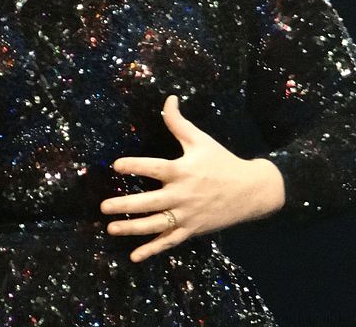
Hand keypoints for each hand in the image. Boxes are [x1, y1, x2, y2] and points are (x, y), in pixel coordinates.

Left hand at [100, 95, 284, 262]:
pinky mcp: (192, 230)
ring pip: (156, 225)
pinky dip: (152, 250)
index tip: (115, 166)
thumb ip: (179, 123)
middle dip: (125, 205)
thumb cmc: (222, 162)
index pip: (154, 168)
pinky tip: (134, 256)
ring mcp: (187, 216)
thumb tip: (168, 98)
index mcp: (183, 171)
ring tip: (111, 228)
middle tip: (103, 207)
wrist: (252, 191)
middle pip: (150, 202)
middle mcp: (183, 195)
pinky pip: (169, 242)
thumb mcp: (200, 140)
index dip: (135, 166)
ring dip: (132, 228)